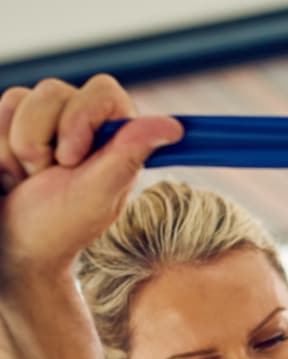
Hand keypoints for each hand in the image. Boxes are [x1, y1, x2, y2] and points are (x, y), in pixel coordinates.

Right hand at [0, 75, 181, 280]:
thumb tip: (174, 127)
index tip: (71, 159)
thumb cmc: (59, 226)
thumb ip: (128, 155)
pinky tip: (11, 172)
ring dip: (19, 146)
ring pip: (21, 98)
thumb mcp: (96, 194)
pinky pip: (1, 108)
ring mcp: (48, 119)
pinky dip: (1, 147)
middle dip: (42, 140)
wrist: (14, 243)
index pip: (104, 90)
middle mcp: (84, 122)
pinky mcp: (16, 122)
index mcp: (115, 138)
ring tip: (29, 179)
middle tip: (50, 177)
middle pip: (54, 90)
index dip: (81, 117)